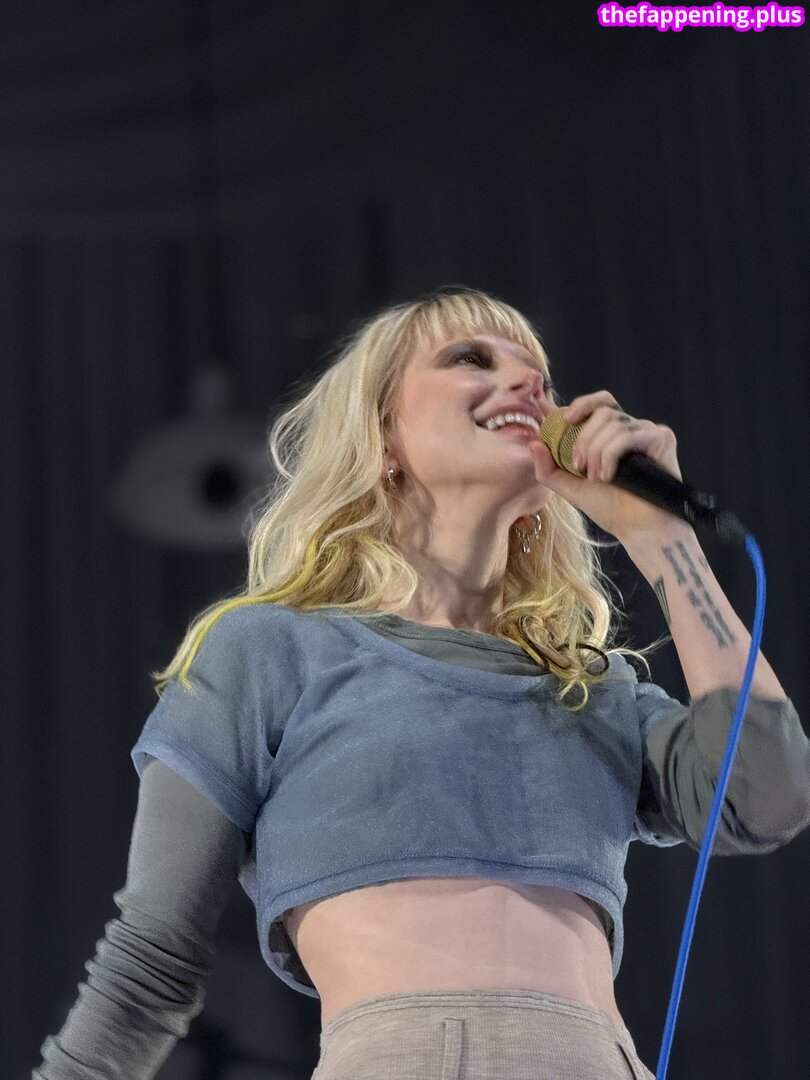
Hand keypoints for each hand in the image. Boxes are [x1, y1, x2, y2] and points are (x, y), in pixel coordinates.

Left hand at [527, 391, 687, 543]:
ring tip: (597, 479)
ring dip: (596, 452)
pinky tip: (609, 476)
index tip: (565, 420)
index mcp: (615, 434)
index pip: (600, 403)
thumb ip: (548, 468)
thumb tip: (533, 443)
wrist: (638, 529)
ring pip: (613, 423)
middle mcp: (634, 428)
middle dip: (584, 439)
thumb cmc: (611, 509)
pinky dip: (610, 455)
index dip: (582, 404)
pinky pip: (627, 434)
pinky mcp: (662, 438)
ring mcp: (649, 432)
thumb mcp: (571, 487)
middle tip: (579, 467)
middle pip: (603, 411)